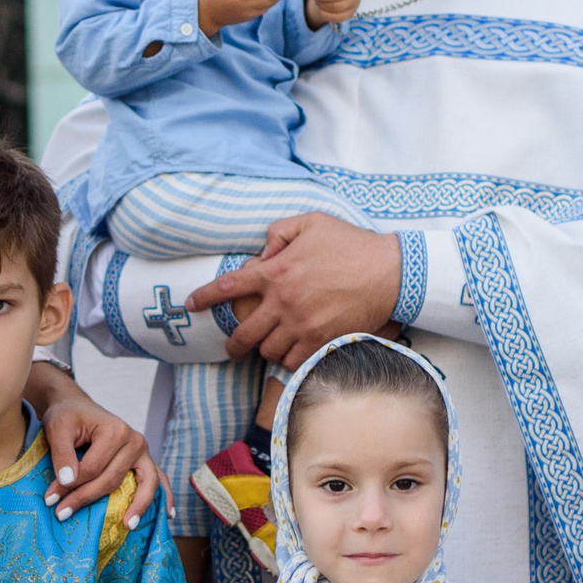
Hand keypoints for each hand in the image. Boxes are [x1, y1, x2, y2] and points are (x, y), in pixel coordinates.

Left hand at [27, 361, 159, 524]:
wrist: (75, 406)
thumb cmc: (67, 416)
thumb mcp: (57, 428)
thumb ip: (62, 454)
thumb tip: (68, 481)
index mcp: (116, 430)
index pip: (93, 468)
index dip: (69, 486)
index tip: (49, 498)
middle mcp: (135, 441)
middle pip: (112, 480)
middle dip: (86, 498)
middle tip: (61, 514)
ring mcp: (143, 452)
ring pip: (144, 484)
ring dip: (138, 506)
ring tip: (127, 525)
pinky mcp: (144, 460)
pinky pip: (159, 479)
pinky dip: (165, 496)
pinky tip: (167, 515)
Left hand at [183, 213, 398, 367]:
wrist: (389, 272)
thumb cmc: (351, 244)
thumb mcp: (311, 222)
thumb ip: (279, 233)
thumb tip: (263, 252)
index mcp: (276, 270)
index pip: (228, 287)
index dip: (205, 297)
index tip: (192, 304)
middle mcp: (282, 301)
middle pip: (243, 332)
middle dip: (233, 344)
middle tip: (232, 348)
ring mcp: (300, 324)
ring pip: (267, 350)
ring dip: (265, 349)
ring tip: (270, 346)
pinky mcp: (320, 341)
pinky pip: (292, 361)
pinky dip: (287, 359)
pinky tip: (292, 352)